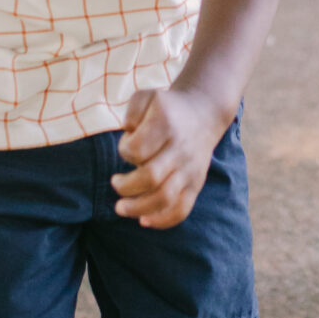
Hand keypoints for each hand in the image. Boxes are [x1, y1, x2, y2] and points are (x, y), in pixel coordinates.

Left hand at [111, 87, 228, 229]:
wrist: (203, 114)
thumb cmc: (166, 108)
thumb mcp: (147, 97)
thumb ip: (131, 111)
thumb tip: (128, 132)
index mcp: (167, 124)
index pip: (138, 149)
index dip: (125, 151)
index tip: (125, 146)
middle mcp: (180, 149)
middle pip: (151, 177)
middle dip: (126, 187)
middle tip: (115, 182)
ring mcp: (190, 169)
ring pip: (165, 198)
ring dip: (138, 208)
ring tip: (120, 208)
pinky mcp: (196, 185)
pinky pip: (181, 210)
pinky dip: (162, 221)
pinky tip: (143, 220)